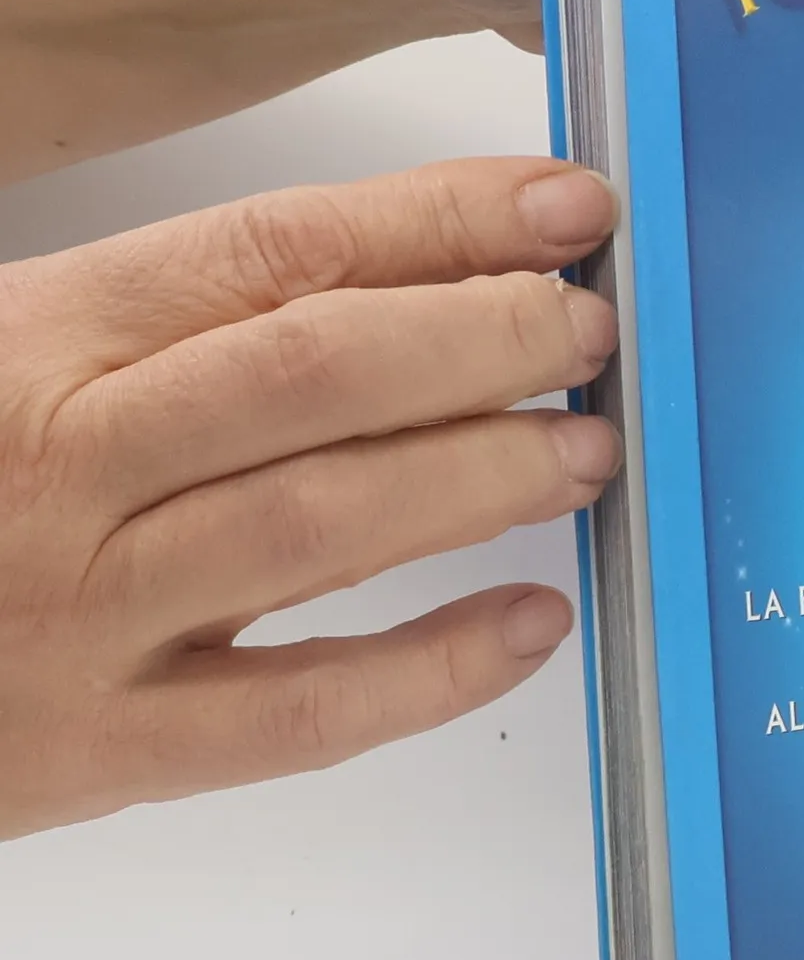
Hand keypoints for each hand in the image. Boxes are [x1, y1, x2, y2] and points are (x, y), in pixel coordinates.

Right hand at [0, 159, 622, 838]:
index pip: (281, 248)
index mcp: (40, 336)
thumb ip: (177, 324)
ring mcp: (85, 611)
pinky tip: (535, 623)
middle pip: (319, 372)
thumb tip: (408, 282)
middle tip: (591, 330)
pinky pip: (302, 709)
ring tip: (588, 448)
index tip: (566, 209)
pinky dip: (437, 668)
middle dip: (486, 339)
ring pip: (326, 521)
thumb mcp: (15, 353)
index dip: (446, 221)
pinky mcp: (102, 750)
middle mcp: (65, 460)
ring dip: (484, 477)